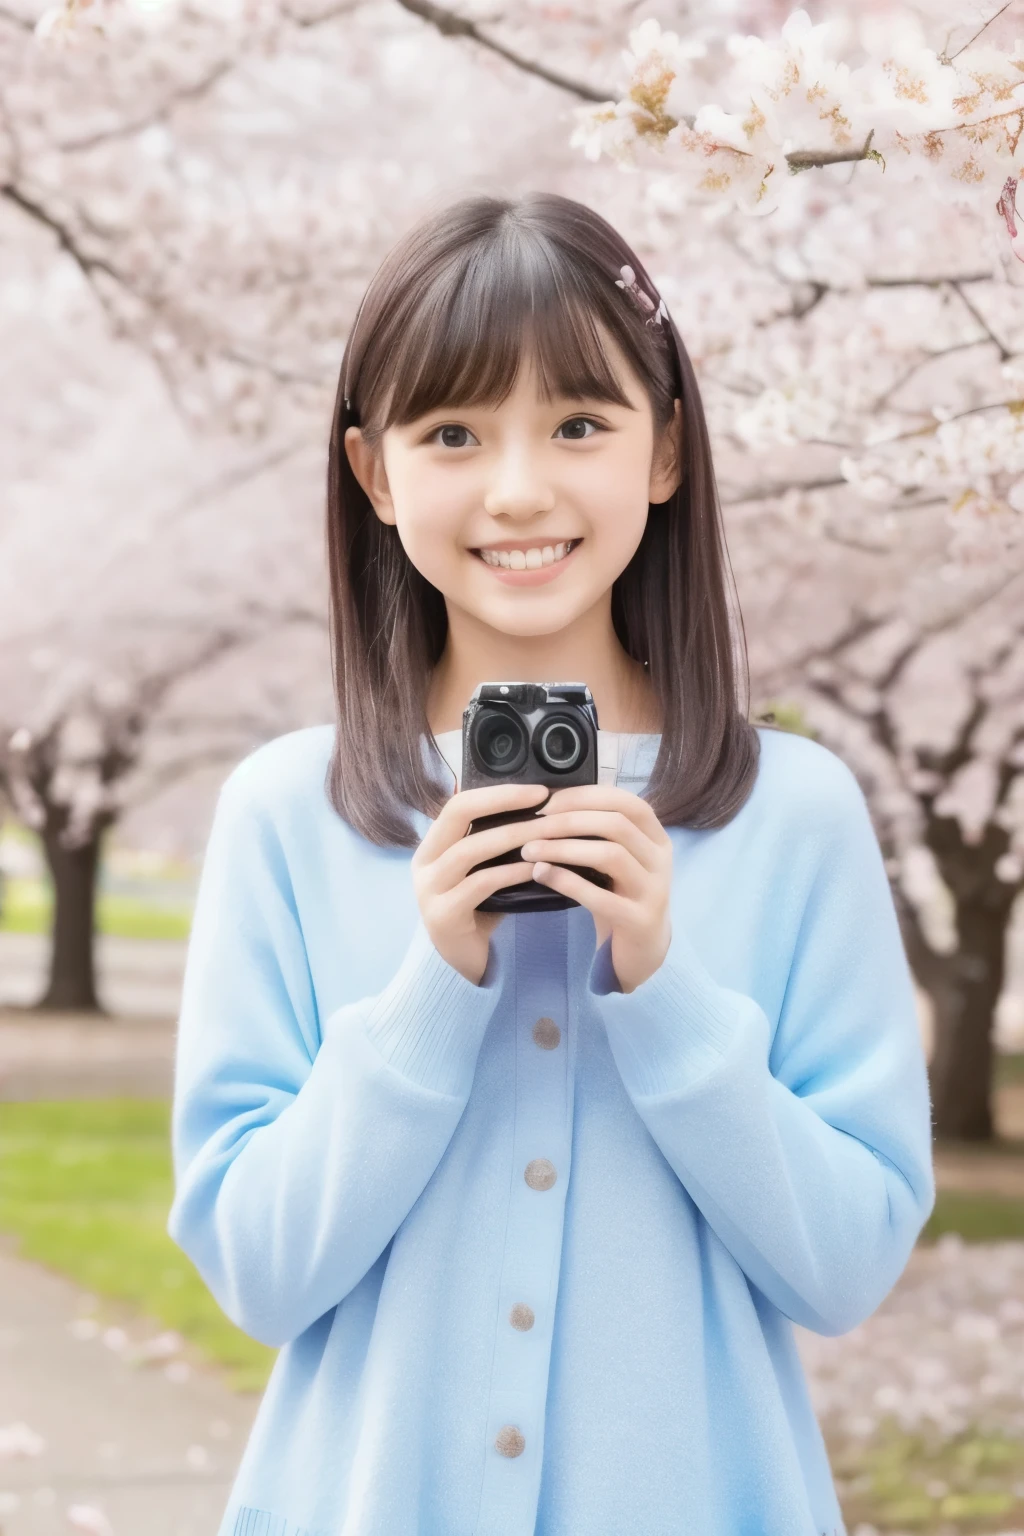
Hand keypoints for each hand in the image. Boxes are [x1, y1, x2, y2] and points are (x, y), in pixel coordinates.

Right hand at [411, 781, 549, 985]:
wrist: (464, 965)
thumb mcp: (483, 872)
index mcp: (432, 847)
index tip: (538, 791)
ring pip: (470, 849)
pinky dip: (511, 872)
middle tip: (543, 800)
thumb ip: (496, 845)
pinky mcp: (443, 915)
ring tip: (547, 832)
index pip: (458, 804)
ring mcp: (429, 889)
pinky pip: (480, 884)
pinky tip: (537, 868)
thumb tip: (542, 810)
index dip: (497, 793)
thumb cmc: (480, 913)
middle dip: (503, 802)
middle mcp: (424, 863)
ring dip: (513, 837)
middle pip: (458, 815)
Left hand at [519, 784, 672, 993]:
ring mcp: (654, 891)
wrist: (642, 950)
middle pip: (617, 824)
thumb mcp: (616, 860)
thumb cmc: (620, 896)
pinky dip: (566, 881)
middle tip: (532, 826)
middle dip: (568, 820)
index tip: (548, 800)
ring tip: (529, 850)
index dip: (587, 796)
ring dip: (563, 848)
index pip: (627, 802)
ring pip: (610, 855)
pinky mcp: (638, 921)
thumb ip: (597, 833)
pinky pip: (600, 897)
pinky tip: (540, 874)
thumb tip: (550, 802)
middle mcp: (660, 860)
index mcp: (656, 838)